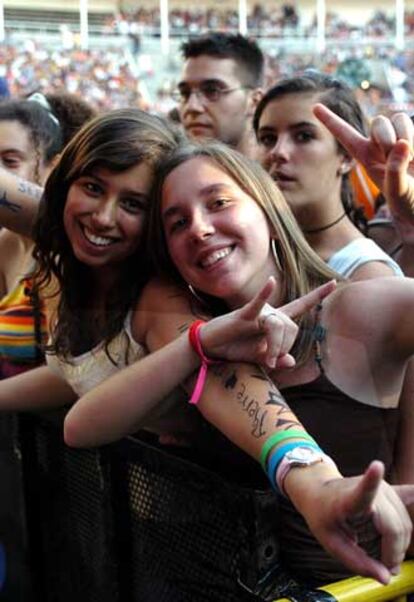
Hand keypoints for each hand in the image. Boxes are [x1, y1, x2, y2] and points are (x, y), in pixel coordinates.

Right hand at [200, 277, 335, 368]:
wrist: (210, 347)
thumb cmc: (234, 348)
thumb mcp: (258, 358)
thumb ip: (276, 358)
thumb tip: (292, 361)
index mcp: (275, 321)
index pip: (301, 305)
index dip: (318, 295)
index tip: (335, 282)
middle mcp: (270, 313)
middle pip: (292, 327)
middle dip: (286, 347)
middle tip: (273, 364)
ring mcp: (257, 313)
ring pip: (278, 325)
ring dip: (276, 346)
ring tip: (267, 362)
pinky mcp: (243, 315)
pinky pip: (257, 304)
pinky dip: (264, 294)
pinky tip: (270, 282)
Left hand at [290, 460, 413, 583]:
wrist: (319, 491)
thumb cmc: (324, 516)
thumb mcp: (331, 543)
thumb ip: (358, 562)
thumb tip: (386, 578)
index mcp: (349, 499)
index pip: (363, 491)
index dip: (371, 480)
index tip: (376, 466)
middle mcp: (371, 490)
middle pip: (395, 528)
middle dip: (394, 553)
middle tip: (384, 568)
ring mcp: (384, 488)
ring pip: (405, 525)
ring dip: (399, 546)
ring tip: (385, 556)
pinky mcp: (392, 490)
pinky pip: (411, 499)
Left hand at [314, 103, 413, 223]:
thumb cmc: (406, 200)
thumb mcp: (397, 190)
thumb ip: (395, 171)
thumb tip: (401, 144)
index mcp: (365, 155)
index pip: (345, 134)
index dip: (330, 120)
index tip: (314, 107)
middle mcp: (379, 143)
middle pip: (378, 121)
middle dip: (387, 138)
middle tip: (396, 158)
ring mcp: (398, 137)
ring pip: (397, 118)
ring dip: (405, 136)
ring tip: (411, 159)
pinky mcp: (413, 135)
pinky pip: (411, 122)